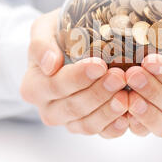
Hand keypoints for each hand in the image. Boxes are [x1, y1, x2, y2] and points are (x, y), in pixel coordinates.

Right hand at [20, 10, 128, 137]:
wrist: (68, 48)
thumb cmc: (57, 36)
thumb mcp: (43, 29)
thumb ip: (41, 43)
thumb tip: (50, 64)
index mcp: (33, 87)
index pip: (55, 86)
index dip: (78, 78)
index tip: (100, 64)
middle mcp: (48, 108)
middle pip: (73, 107)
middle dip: (98, 93)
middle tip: (119, 77)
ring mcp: (68, 121)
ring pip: (86, 124)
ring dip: (108, 112)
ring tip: (126, 96)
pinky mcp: (86, 126)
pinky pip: (100, 132)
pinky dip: (114, 127)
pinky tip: (127, 116)